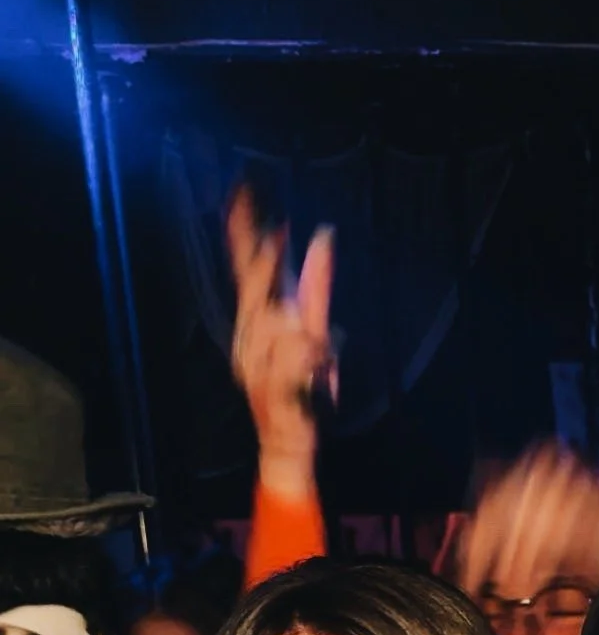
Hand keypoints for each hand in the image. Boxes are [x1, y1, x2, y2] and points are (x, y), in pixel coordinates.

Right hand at [226, 184, 334, 499]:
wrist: (287, 440)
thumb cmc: (299, 386)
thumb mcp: (315, 328)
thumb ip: (317, 286)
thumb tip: (323, 238)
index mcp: (256, 322)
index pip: (246, 269)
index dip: (244, 233)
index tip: (241, 194)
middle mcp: (249, 338)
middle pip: (255, 291)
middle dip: (267, 264)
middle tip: (279, 235)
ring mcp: (255, 365)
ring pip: (277, 327)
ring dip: (296, 327)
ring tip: (312, 347)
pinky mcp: (272, 390)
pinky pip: (291, 361)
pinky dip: (305, 357)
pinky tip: (313, 358)